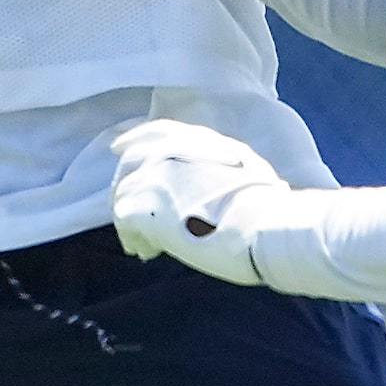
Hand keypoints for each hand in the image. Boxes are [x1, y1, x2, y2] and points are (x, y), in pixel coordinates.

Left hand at [110, 120, 291, 286]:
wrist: (261, 224)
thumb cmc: (266, 204)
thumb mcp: (246, 166)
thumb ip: (221, 165)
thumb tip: (217, 182)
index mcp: (194, 140)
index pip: (156, 132)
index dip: (134, 139)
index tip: (118, 147)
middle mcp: (166, 152)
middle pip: (129, 165)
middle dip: (127, 187)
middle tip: (134, 212)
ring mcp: (151, 178)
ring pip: (123, 196)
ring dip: (132, 220)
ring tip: (147, 244)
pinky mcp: (141, 208)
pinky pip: (124, 223)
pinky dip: (133, 238)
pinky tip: (148, 252)